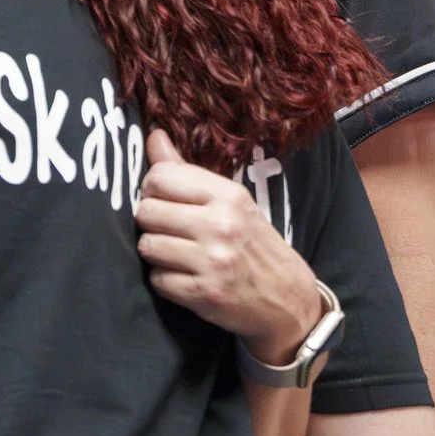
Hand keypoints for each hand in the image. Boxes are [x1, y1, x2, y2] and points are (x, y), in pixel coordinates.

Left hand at [134, 132, 321, 362]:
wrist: (288, 299)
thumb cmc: (255, 244)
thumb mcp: (231, 202)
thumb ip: (186, 171)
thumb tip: (153, 136)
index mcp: (229, 196)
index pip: (161, 176)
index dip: (152, 189)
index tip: (164, 199)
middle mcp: (221, 225)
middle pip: (146, 211)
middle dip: (151, 222)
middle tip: (172, 231)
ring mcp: (212, 261)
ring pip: (146, 246)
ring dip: (156, 253)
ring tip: (179, 254)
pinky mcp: (203, 293)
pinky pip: (156, 279)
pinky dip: (165, 280)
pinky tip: (186, 277)